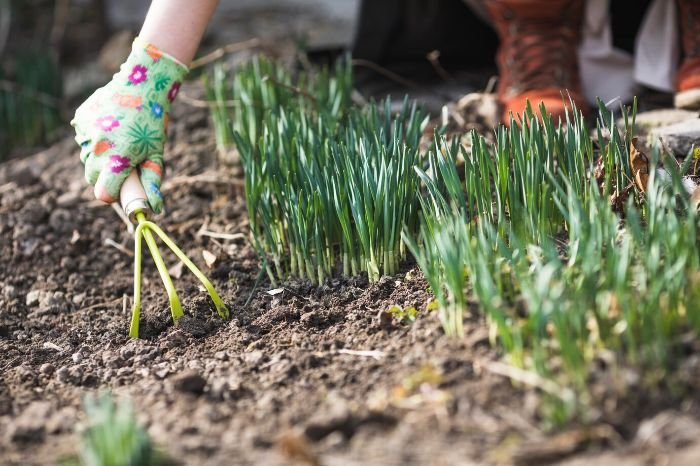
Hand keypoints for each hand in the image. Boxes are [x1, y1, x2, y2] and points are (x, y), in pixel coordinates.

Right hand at [71, 38, 187, 212]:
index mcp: (119, 158)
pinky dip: (94, 138)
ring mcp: (86, 132)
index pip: (104, 193)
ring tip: (118, 140)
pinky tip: (109, 126)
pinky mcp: (79, 119)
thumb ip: (153, 182)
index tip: (120, 189)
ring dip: (99, 156)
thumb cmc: (153, 123)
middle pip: (92, 177)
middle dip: (105, 176)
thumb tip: (155, 209)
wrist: (142, 84)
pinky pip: (83, 139)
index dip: (112, 195)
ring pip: (86, 158)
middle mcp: (99, 147)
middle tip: (121, 164)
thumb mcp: (157, 153)